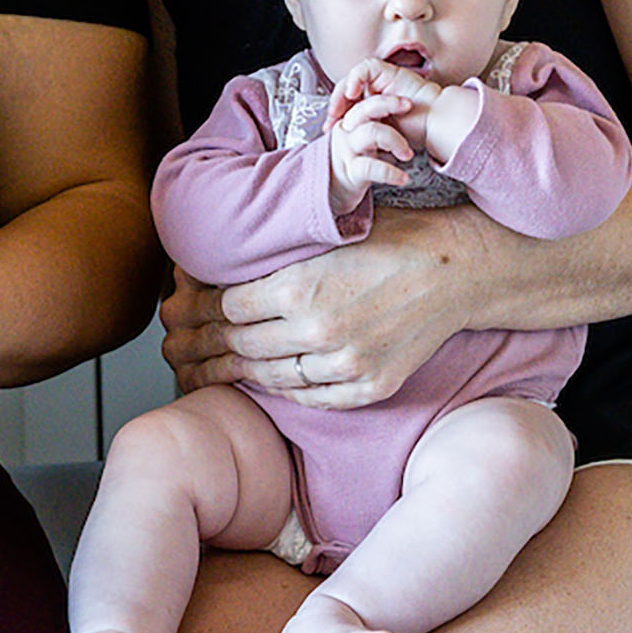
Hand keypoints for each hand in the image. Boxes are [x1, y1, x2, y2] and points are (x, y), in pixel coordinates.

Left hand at [158, 204, 485, 410]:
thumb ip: (274, 258)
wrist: (457, 270)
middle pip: (240, 344)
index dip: (197, 308)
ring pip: (270, 377)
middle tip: (173, 347)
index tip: (178, 308)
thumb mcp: (325, 235)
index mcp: (301, 287)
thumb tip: (219, 268)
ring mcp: (345, 365)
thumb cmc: (391, 240)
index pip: (227, 307)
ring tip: (201, 371)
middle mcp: (318, 331)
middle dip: (200, 345)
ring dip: (231, 373)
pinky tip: (260, 383)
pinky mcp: (368, 387)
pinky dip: (281, 390)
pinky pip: (309, 397)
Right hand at [325, 100, 413, 213]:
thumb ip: (372, 121)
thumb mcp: (359, 135)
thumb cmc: (353, 159)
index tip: (406, 102)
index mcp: (350, 120)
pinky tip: (403, 178)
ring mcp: (347, 150)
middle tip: (409, 107)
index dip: (386, 98)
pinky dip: (391, 173)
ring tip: (408, 154)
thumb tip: (403, 106)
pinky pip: (372, 168)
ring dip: (397, 141)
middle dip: (390, 104)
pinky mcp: (351, 171)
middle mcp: (346, 131)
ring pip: (372, 132)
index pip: (364, 100)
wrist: (332, 189)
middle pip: (366, 109)